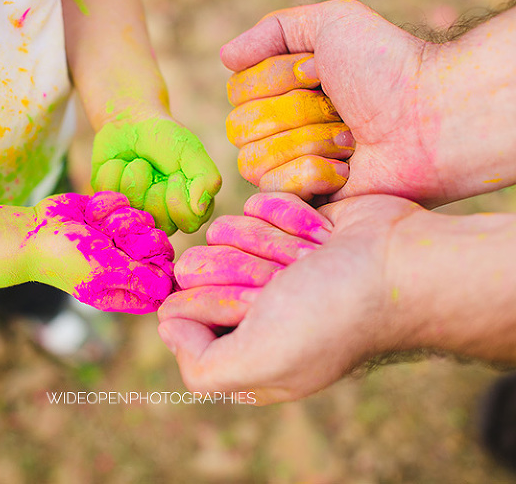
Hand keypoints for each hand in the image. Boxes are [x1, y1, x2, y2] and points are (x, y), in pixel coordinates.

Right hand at [26, 191, 174, 313]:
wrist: (34, 231)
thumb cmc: (64, 259)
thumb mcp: (104, 271)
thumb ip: (138, 278)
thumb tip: (168, 290)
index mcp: (122, 288)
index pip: (160, 287)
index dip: (164, 272)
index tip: (150, 260)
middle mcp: (124, 264)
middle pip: (160, 249)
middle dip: (142, 238)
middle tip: (119, 239)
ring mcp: (118, 237)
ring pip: (145, 221)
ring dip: (122, 220)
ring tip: (99, 227)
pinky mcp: (110, 213)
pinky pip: (127, 203)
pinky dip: (108, 206)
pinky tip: (90, 214)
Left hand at [92, 115, 221, 234]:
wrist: (130, 120)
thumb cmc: (165, 138)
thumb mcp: (191, 151)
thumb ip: (206, 179)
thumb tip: (200, 209)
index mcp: (188, 207)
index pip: (188, 223)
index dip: (179, 198)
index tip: (175, 175)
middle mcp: (161, 216)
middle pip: (158, 220)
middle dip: (153, 187)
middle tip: (154, 168)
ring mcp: (133, 211)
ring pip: (131, 208)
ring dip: (133, 175)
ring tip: (137, 162)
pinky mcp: (109, 202)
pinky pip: (106, 196)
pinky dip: (113, 171)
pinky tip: (119, 163)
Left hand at [158, 192, 423, 404]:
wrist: (401, 262)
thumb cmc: (333, 313)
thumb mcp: (261, 361)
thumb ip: (201, 366)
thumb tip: (169, 327)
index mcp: (240, 347)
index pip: (180, 312)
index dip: (211, 300)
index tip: (259, 303)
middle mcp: (249, 308)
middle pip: (198, 265)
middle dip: (242, 266)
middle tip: (287, 280)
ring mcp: (266, 263)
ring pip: (223, 230)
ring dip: (268, 240)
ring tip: (308, 259)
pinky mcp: (282, 225)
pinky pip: (253, 205)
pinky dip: (287, 216)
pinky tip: (320, 236)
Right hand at [221, 0, 449, 205]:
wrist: (429, 117)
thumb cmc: (386, 66)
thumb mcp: (330, 23)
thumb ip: (272, 30)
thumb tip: (224, 57)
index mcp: (283, 89)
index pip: (236, 89)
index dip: (276, 78)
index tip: (320, 72)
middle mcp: (281, 128)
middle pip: (239, 126)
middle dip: (293, 111)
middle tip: (340, 109)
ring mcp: (290, 166)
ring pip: (252, 159)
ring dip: (308, 141)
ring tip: (350, 140)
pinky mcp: (304, 201)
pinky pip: (273, 188)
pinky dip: (313, 173)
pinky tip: (347, 170)